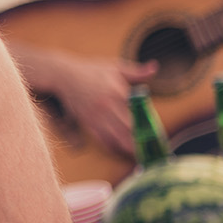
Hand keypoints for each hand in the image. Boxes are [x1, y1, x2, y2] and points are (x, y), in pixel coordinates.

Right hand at [40, 54, 157, 157]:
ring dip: (129, 148)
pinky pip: (102, 139)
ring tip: (140, 155)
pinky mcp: (87, 122)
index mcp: (118, 91)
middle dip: (142, 142)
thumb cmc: (90, 71)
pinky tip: (121, 150)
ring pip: (117, 137)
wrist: (63, 75)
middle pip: (130, 129)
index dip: (150, 126)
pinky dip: (113, 146)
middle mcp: (108, 105)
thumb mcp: (115, 67)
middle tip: (153, 150)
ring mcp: (96, 115)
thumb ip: (136, 71)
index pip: (139, 113)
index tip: (159, 136)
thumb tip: (154, 68)